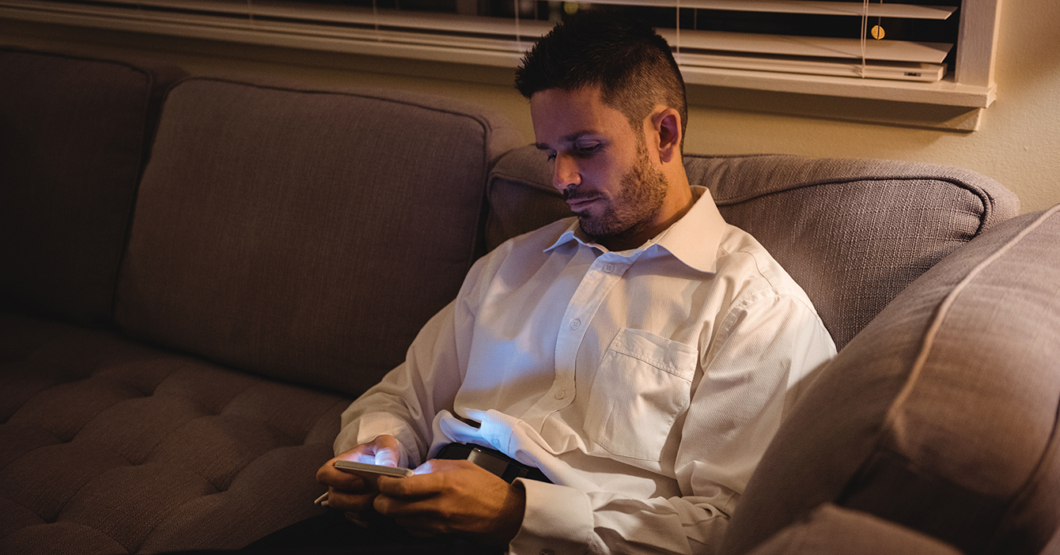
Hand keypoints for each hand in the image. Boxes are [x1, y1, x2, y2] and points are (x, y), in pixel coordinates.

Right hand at [316, 435, 401, 520]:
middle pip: (334, 500)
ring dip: (365, 511)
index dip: (338, 480)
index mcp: (338, 465)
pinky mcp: (356, 512)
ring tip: (382, 500)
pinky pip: (360, 522)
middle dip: (355, 501)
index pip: (324, 475)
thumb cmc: (382, 451)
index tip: (361, 481)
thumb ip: (385, 451)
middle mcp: (338, 485)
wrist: (392, 464)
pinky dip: (372, 519)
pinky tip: (383, 509)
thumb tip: (386, 467)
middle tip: (374, 495)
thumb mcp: (385, 444)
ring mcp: (346, 500)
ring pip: (347, 513)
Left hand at [373, 459, 525, 546]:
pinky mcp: (440, 534)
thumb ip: (434, 467)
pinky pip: (413, 529)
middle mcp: (438, 506)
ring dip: (393, 511)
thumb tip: (412, 472)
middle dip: (381, 501)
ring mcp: (438, 524)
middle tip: (381, 493)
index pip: (402, 488)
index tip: (381, 480)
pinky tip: (411, 512)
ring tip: (396, 501)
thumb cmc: (486, 487)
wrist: (505, 514)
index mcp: (444, 484)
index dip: (385, 484)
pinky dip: (407, 521)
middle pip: (394, 508)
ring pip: (400, 520)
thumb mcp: (461, 466)